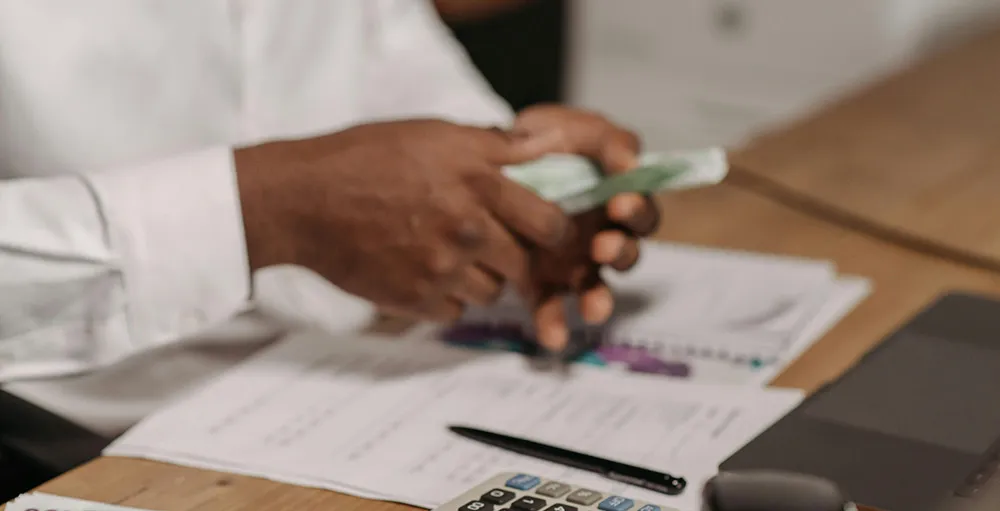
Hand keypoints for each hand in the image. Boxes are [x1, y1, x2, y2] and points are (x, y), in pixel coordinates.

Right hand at [234, 119, 568, 320]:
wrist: (304, 200)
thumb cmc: (365, 158)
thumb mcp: (433, 133)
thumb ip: (493, 146)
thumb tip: (541, 146)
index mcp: (479, 183)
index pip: (550, 223)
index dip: (554, 231)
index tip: (545, 232)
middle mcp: (467, 229)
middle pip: (524, 264)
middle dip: (515, 257)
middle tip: (492, 246)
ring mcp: (442, 269)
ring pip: (491, 292)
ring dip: (480, 279)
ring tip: (449, 256)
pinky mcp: (415, 300)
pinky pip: (455, 312)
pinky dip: (446, 299)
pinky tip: (424, 273)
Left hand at [509, 105, 660, 351]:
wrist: (487, 163)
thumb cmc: (543, 143)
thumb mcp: (575, 128)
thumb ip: (608, 139)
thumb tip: (632, 162)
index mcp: (616, 200)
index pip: (641, 211)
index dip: (638, 209)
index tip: (621, 203)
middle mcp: (602, 235)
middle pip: (626, 253)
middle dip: (619, 252)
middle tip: (602, 246)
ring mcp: (574, 263)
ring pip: (596, 287)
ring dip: (598, 299)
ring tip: (592, 308)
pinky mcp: (542, 282)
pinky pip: (552, 308)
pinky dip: (554, 324)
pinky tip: (552, 338)